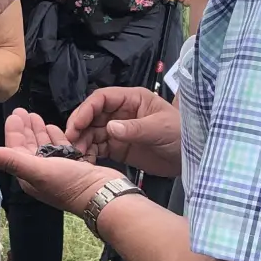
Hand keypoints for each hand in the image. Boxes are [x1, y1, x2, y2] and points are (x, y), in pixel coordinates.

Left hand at [0, 108, 121, 212]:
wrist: (102, 193)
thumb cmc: (69, 183)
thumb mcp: (38, 170)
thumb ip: (11, 160)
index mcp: (29, 176)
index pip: (16, 150)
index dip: (14, 132)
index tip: (14, 115)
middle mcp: (41, 173)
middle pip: (29, 146)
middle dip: (25, 129)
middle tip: (22, 110)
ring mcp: (57, 169)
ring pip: (44, 146)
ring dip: (38, 131)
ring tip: (35, 115)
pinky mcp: (72, 165)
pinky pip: (60, 148)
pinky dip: (55, 137)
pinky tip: (52, 127)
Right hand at [66, 87, 181, 177]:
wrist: (192, 158)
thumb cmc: (180, 134)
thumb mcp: (159, 129)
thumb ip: (135, 128)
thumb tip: (110, 128)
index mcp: (131, 99)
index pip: (102, 98)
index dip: (86, 109)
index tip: (75, 125)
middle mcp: (121, 112)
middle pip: (93, 115)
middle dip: (79, 127)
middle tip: (68, 143)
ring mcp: (119, 130)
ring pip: (92, 132)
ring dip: (82, 142)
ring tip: (75, 155)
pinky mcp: (119, 148)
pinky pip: (99, 148)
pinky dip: (89, 153)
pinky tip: (84, 162)